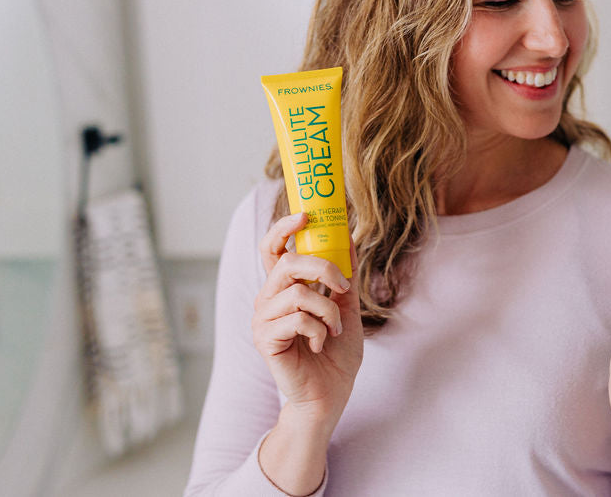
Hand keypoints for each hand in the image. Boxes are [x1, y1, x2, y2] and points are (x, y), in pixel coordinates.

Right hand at [252, 212, 362, 430]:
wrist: (330, 394)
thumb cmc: (335, 353)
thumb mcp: (346, 307)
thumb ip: (344, 276)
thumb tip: (347, 238)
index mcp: (284, 288)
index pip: (273, 249)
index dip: (284, 228)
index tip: (306, 216)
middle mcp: (268, 299)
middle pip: (286, 263)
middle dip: (323, 268)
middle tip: (342, 285)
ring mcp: (263, 320)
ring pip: (297, 293)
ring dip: (327, 310)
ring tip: (334, 329)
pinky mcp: (265, 341)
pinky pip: (296, 320)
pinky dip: (319, 330)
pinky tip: (321, 344)